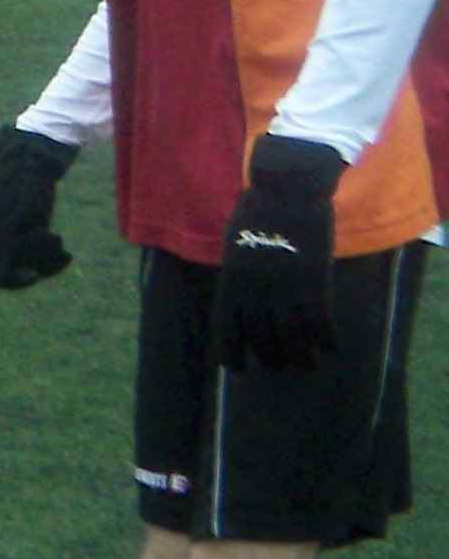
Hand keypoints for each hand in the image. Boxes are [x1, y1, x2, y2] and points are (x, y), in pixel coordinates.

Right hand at [0, 124, 78, 289]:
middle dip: (34, 261)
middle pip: (12, 273)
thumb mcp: (2, 222)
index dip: (12, 279)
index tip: (33, 275)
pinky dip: (54, 258)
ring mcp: (12, 240)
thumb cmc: (14, 189)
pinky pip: (41, 261)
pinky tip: (66, 252)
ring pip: (29, 267)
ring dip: (46, 258)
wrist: (34, 164)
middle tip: (49, 240)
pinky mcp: (30, 237)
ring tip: (56, 237)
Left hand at [217, 136, 348, 371]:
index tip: (238, 369)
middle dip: (271, 357)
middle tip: (281, 365)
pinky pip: (320, 323)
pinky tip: (331, 345)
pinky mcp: (313, 283)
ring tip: (308, 364)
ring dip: (302, 357)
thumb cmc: (258, 211)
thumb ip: (237, 273)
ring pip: (293, 339)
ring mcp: (284, 288)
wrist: (287, 190)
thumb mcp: (234, 243)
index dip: (232, 353)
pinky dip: (326, 339)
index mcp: (231, 280)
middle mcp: (254, 291)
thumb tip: (239, 297)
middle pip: (262, 339)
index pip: (227, 328)